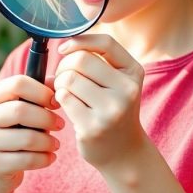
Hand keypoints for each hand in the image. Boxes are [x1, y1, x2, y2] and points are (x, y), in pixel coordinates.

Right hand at [0, 74, 64, 192]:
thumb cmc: (13, 130)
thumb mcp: (19, 108)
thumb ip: (36, 92)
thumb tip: (56, 81)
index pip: (17, 84)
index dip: (42, 91)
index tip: (55, 102)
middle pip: (21, 110)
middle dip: (47, 118)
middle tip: (60, 124)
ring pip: (27, 138)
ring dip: (48, 141)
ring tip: (55, 144)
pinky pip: (27, 160)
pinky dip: (44, 158)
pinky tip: (50, 157)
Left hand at [54, 34, 146, 170]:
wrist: (124, 152)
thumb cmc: (112, 109)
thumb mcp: (115, 82)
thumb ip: (95, 61)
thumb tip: (60, 47)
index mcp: (133, 72)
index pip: (106, 43)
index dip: (79, 40)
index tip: (64, 48)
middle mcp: (128, 90)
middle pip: (80, 59)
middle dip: (64, 65)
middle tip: (63, 78)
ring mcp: (111, 110)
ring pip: (69, 78)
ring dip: (59, 84)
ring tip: (66, 93)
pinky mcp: (93, 127)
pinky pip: (63, 98)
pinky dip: (59, 98)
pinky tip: (67, 107)